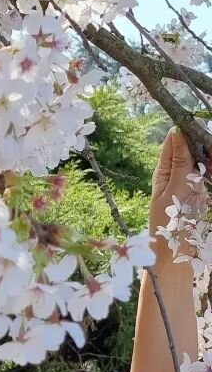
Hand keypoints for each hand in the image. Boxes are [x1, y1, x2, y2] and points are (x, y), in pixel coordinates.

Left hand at [149, 126, 206, 240]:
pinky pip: (209, 174)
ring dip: (209, 153)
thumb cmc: (169, 223)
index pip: (175, 141)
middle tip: (210, 127)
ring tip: (210, 146)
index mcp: (164, 170)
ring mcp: (193, 182)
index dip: (186, 128)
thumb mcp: (174, 189)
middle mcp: (178, 174)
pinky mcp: (204, 192)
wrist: (178, 254)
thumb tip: (177, 132)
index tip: (198, 117)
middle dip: (203, 139)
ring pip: (204, 160)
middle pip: (193, 149)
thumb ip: (179, 162)